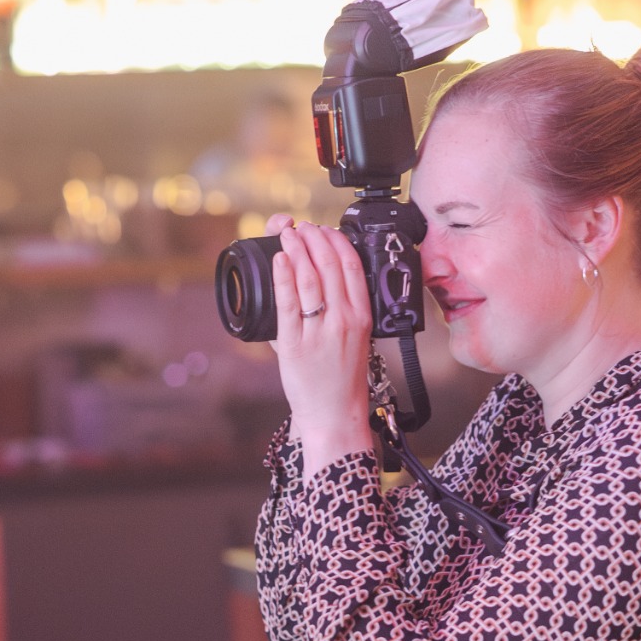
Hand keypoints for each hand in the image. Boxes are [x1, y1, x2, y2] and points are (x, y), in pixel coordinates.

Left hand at [267, 214, 377, 475]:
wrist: (335, 414)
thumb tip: (317, 276)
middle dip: (313, 238)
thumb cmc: (342, 377)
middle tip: (301, 226)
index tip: (324, 229)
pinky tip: (277, 260)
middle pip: (329, 265)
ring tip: (286, 234)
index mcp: (362, 316)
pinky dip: (282, 276)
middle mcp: (344, 320)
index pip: (352, 265)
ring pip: (309, 278)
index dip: (336, 240)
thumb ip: (340, 309)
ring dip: (296, 249)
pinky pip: (287, 303)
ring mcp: (320, 332)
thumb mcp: (354, 338)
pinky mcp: (295, 344)